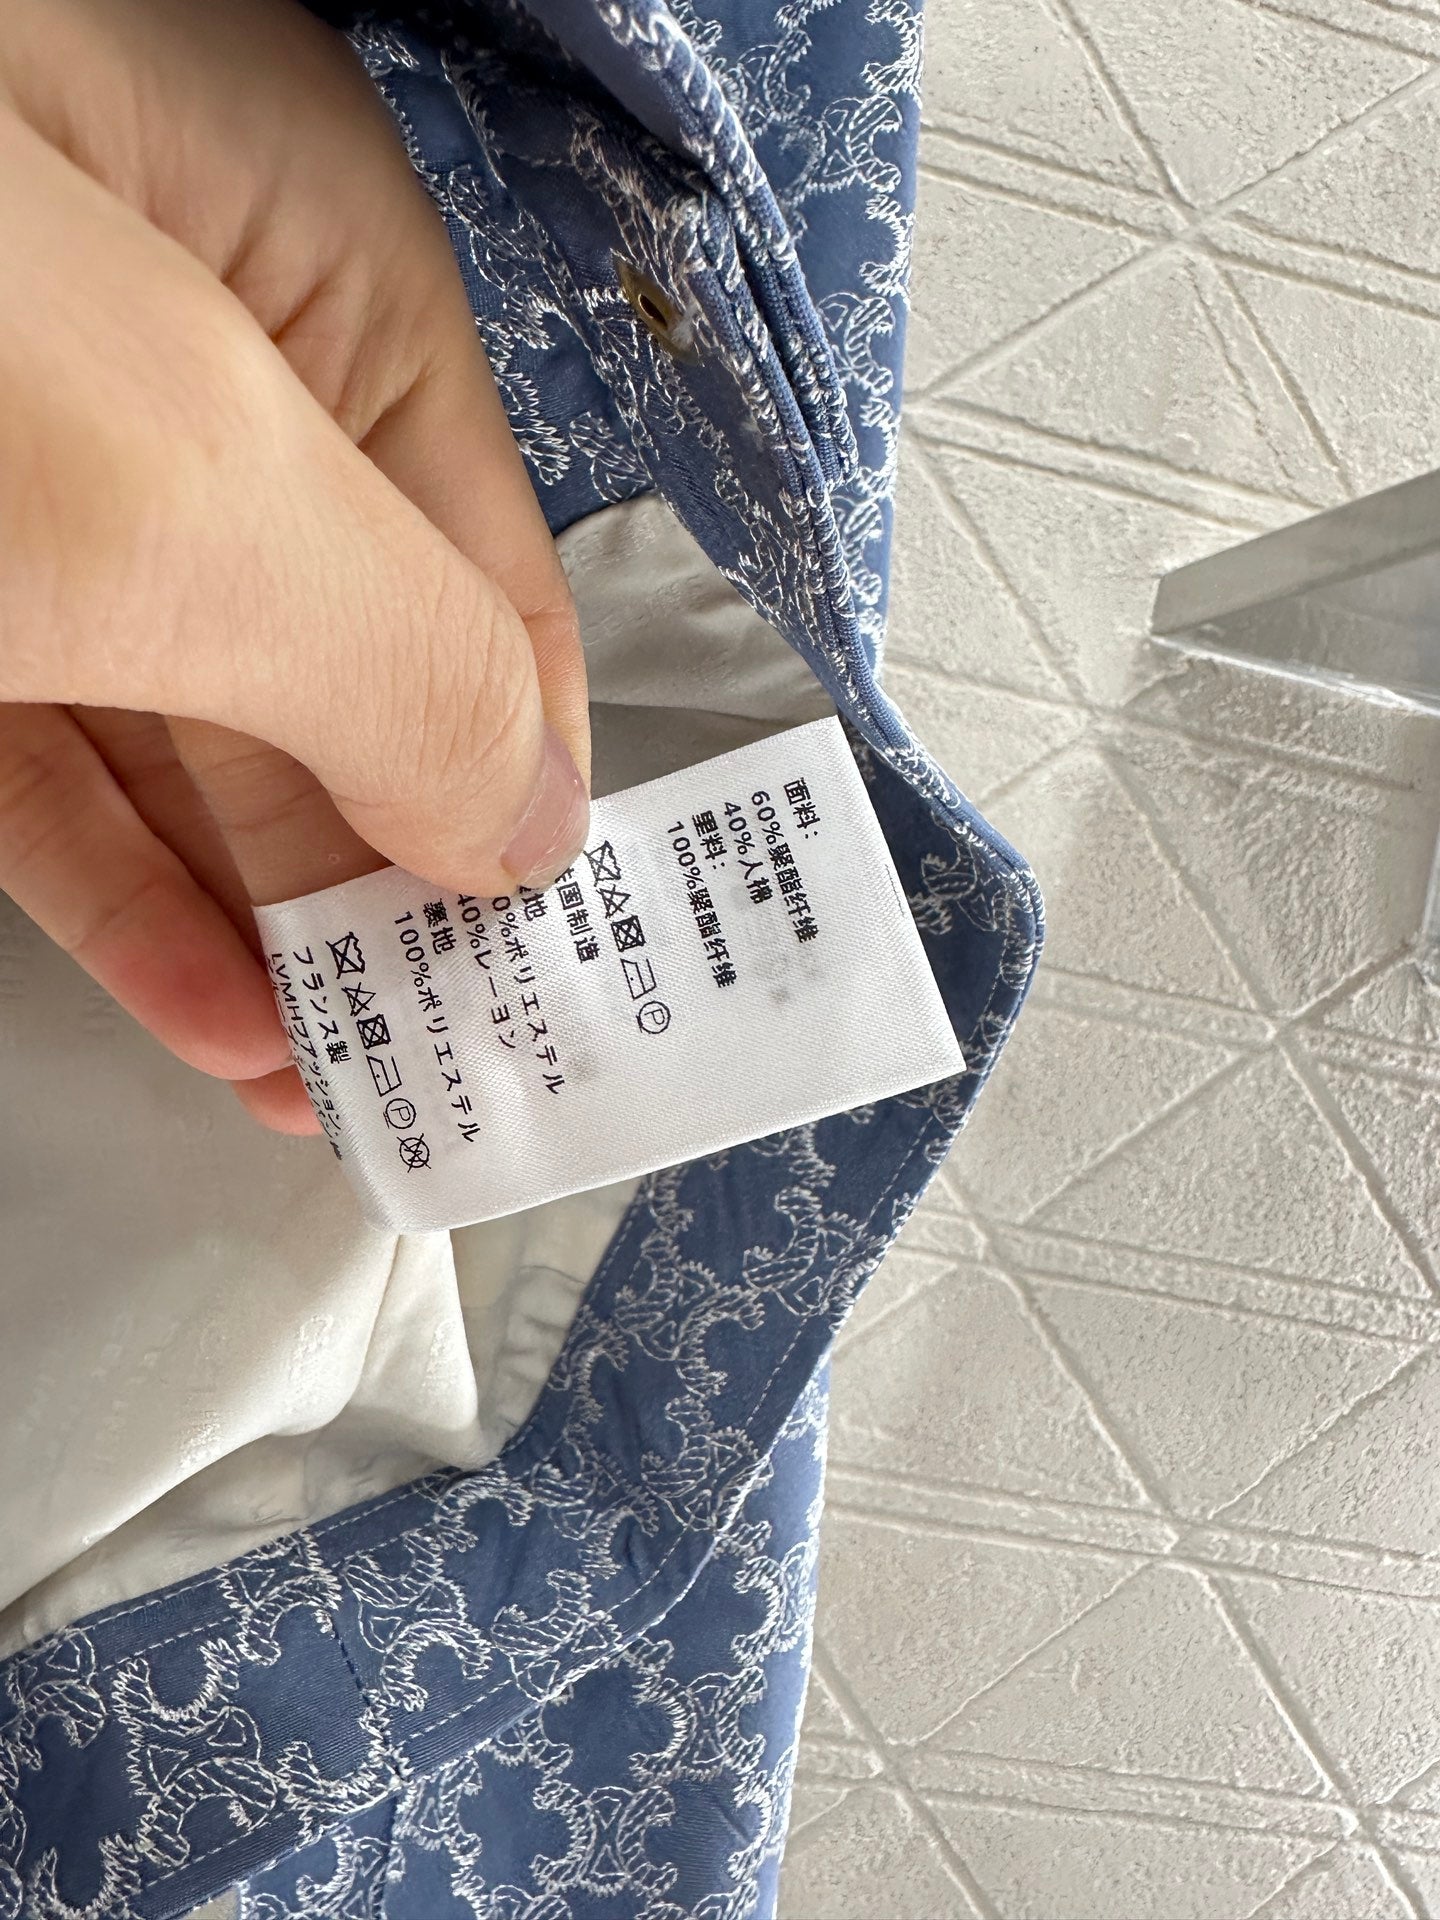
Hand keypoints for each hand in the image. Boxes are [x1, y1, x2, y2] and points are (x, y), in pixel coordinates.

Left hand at [0, 0, 589, 1133]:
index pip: (481, 571)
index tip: (563, 980)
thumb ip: (409, 663)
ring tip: (353, 1083)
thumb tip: (538, 831)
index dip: (529, 779)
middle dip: (403, 881)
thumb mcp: (186, 487)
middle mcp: (178, 360)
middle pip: (347, 669)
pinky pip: (49, 761)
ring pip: (194, 733)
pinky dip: (131, 895)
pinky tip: (215, 1018)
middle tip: (458, 1070)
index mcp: (303, 263)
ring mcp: (26, 477)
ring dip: (275, 920)